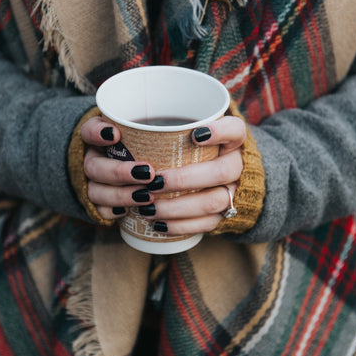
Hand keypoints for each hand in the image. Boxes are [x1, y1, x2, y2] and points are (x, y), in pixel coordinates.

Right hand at [81, 116, 155, 218]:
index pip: (88, 130)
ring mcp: (92, 182)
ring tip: (146, 196)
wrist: (124, 164)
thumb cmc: (141, 144)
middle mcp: (91, 159)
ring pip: (95, 191)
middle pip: (94, 167)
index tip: (115, 134)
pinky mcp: (98, 203)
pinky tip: (127, 211)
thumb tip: (195, 135)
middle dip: (120, 172)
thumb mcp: (146, 133)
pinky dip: (112, 211)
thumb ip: (159, 130)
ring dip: (121, 195)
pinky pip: (99, 210)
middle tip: (148, 173)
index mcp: (98, 137)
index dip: (97, 133)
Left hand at [140, 116, 245, 234]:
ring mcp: (235, 191)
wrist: (227, 177)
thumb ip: (171, 129)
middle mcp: (238, 165)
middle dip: (184, 179)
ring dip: (178, 207)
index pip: (235, 130)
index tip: (195, 135)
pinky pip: (208, 224)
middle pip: (221, 172)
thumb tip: (117, 129)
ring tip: (148, 208)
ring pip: (213, 202)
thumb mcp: (192, 134)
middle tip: (154, 182)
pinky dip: (181, 226)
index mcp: (233, 140)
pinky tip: (158, 225)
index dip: (220, 132)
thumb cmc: (198, 150)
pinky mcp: (226, 214)